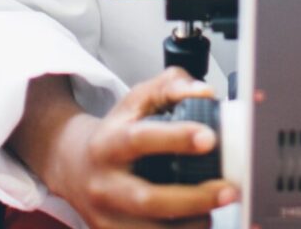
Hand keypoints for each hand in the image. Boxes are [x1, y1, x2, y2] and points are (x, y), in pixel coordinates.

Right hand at [40, 68, 237, 228]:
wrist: (72, 165)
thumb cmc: (115, 132)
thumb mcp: (136, 100)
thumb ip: (170, 86)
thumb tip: (204, 93)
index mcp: (109, 143)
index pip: (141, 139)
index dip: (176, 138)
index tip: (210, 138)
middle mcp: (104, 183)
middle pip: (147, 199)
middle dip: (193, 198)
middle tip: (228, 190)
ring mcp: (105, 216)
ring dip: (190, 226)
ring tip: (214, 212)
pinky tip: (197, 224)